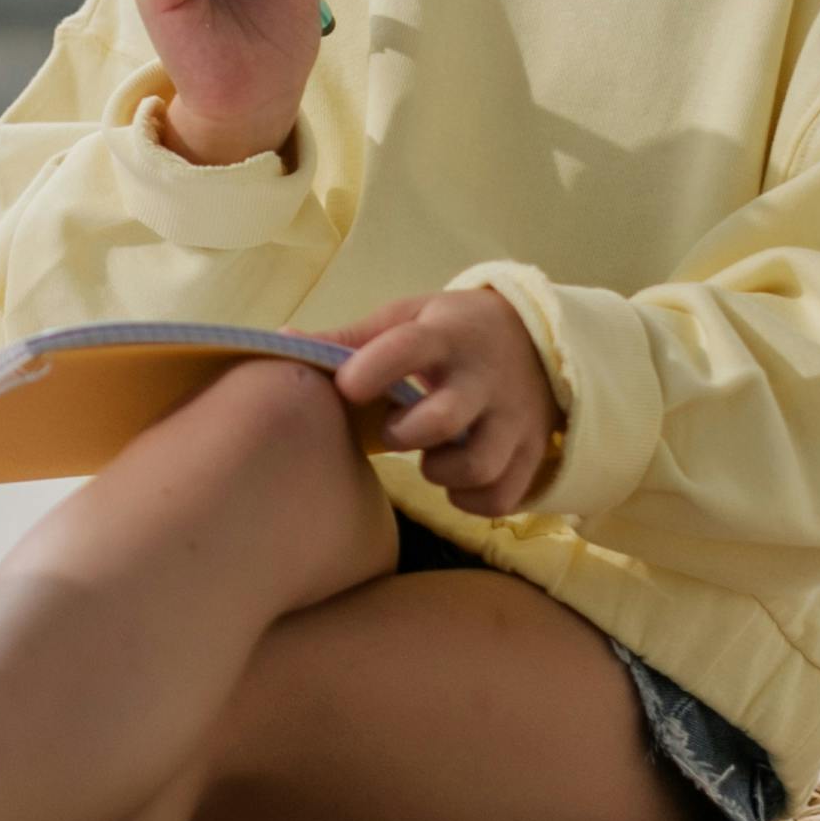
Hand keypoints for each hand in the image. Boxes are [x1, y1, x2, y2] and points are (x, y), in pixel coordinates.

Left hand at [332, 290, 560, 517]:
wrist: (538, 341)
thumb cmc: (450, 333)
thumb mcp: (406, 320)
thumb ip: (350, 338)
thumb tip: (281, 342)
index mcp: (446, 335)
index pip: (410, 347)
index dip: (374, 369)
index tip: (346, 387)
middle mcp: (485, 377)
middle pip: (445, 417)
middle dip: (406, 434)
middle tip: (394, 432)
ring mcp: (514, 417)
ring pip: (478, 464)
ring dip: (440, 473)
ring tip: (428, 459)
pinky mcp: (533, 451)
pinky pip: (502, 495)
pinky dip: (472, 500)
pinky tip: (455, 483)